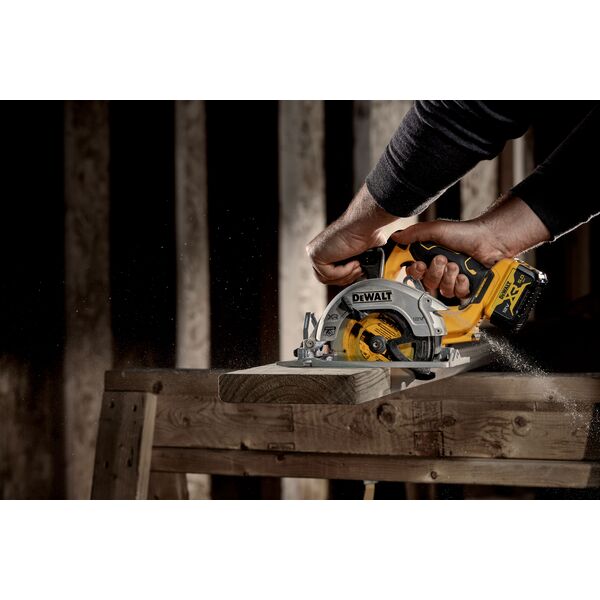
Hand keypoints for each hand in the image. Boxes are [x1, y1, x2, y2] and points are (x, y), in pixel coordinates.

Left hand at [306, 185, 396, 285]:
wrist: (363, 224)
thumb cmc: (364, 233)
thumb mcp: (361, 253)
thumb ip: (356, 263)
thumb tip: (365, 271)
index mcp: (326, 250)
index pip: (330, 273)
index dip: (345, 276)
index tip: (359, 271)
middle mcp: (318, 251)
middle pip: (327, 278)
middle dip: (346, 278)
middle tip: (359, 268)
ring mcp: (314, 253)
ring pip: (326, 279)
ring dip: (346, 275)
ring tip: (357, 264)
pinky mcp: (315, 256)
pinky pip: (328, 274)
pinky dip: (343, 271)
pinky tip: (352, 261)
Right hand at [392, 195, 550, 297]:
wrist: (490, 241)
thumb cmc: (465, 233)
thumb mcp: (436, 229)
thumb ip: (414, 234)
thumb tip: (396, 237)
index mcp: (429, 259)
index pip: (414, 274)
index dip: (416, 272)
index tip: (420, 265)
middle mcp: (439, 271)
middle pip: (427, 284)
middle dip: (436, 272)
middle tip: (444, 260)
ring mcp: (452, 281)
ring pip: (442, 291)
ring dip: (449, 278)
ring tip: (458, 266)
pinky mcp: (465, 288)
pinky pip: (457, 296)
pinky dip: (461, 285)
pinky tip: (465, 276)